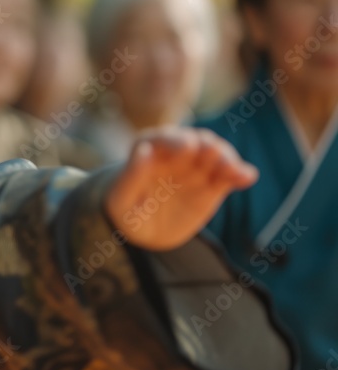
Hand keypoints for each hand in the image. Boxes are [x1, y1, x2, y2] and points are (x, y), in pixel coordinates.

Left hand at [106, 127, 256, 250]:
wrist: (143, 230)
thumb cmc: (125, 210)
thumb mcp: (121, 199)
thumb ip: (132, 175)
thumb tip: (143, 149)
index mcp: (149, 149)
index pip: (164, 138)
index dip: (176, 141)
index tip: (187, 148)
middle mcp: (176, 153)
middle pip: (196, 142)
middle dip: (206, 146)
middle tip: (214, 156)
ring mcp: (196, 167)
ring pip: (216, 155)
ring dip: (226, 158)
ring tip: (232, 170)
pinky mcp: (213, 184)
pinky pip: (229, 175)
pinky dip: (240, 173)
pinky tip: (247, 177)